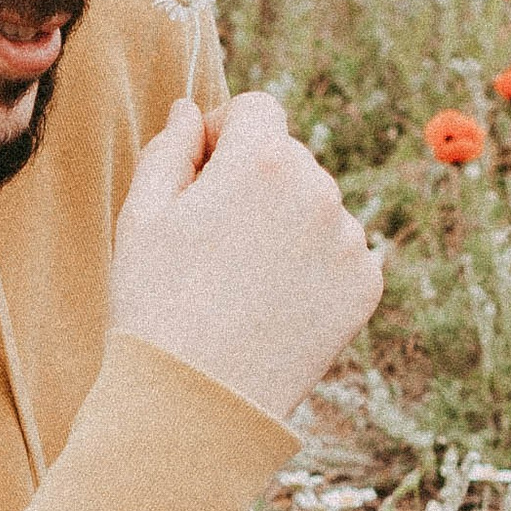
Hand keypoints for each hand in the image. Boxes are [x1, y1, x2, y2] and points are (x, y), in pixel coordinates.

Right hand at [109, 91, 382, 423]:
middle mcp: (319, 188)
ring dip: (286, 222)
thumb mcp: (143, 215)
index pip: (256, 109)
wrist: (200, 401)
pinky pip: (340, 252)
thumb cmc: (157, 303)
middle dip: (255, 180)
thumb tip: (191, 111)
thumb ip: (170, 149)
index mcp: (263, 160)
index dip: (224, 133)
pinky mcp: (367, 285)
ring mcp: (351, 239)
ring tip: (241, 280)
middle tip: (213, 241)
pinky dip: (312, 267)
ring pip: (316, 205)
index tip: (201, 173)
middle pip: (288, 157)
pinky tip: (273, 303)